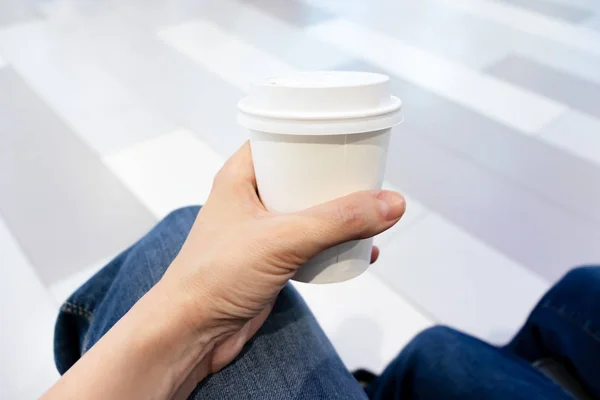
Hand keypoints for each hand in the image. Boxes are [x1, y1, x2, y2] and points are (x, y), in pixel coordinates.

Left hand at [162, 142, 404, 381]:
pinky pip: (310, 244)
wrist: (192, 334)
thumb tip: (392, 203)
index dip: (314, 135)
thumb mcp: (282, 238)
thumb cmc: (215, 277)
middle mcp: (251, 199)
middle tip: (370, 174)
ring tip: (372, 211)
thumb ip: (338, 220)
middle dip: (337, 178)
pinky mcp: (271, 261)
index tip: (349, 135)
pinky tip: (361, 251)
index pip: (281, 139)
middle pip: (302, 176)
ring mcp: (261, 231)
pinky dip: (334, 245)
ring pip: (309, 211)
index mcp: (241, 176)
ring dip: (340, 214)